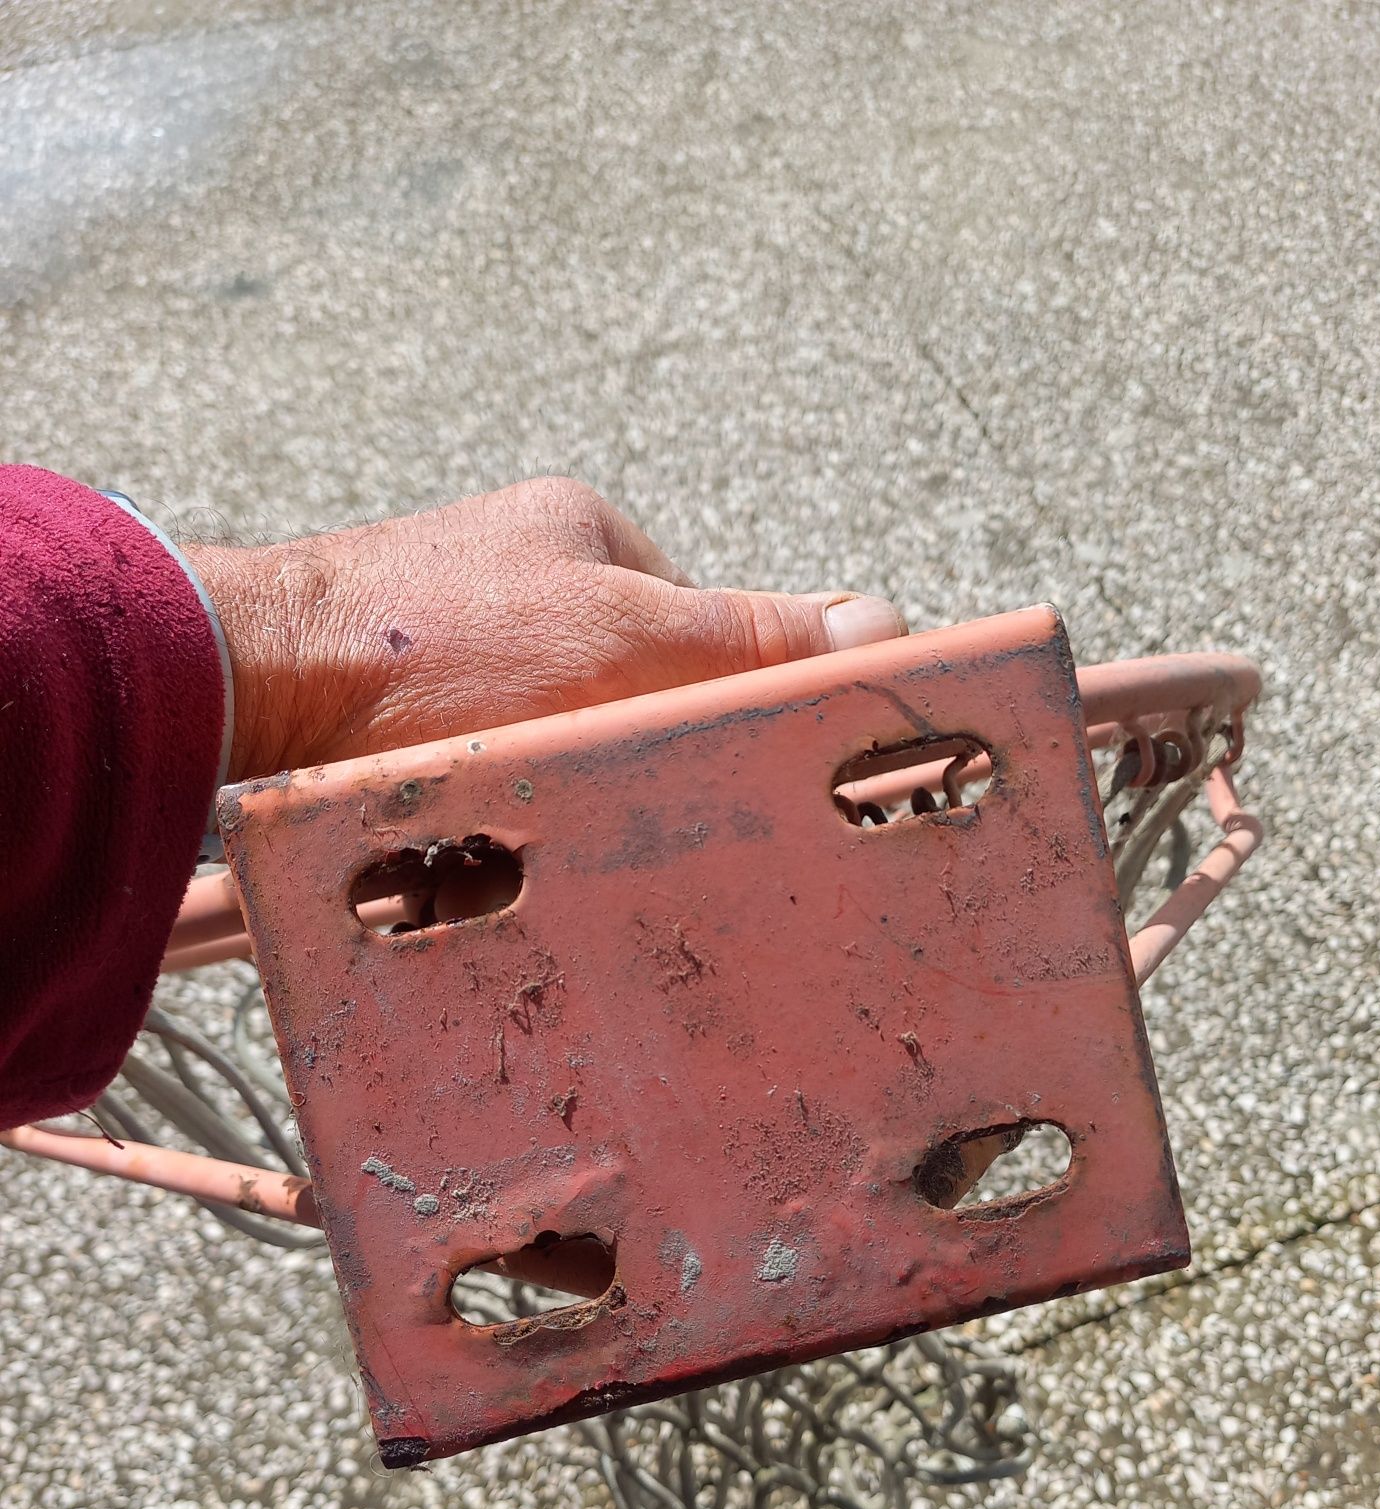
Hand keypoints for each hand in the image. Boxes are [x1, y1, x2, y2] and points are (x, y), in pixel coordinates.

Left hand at [187, 478, 904, 782]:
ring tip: (486, 838)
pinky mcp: (379, 704)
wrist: (237, 689)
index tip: (676, 771)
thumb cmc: (435, 652)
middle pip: (616, 707)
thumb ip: (751, 639)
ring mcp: (443, 641)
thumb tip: (885, 623)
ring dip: (528, 813)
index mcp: (583, 536)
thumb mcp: (627, 644)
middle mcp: (511, 577)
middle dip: (601, 776)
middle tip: (570, 816)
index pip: (699, 637)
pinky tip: (435, 843)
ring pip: (540, 755)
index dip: (699, 717)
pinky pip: (465, 781)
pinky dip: (462, 823)